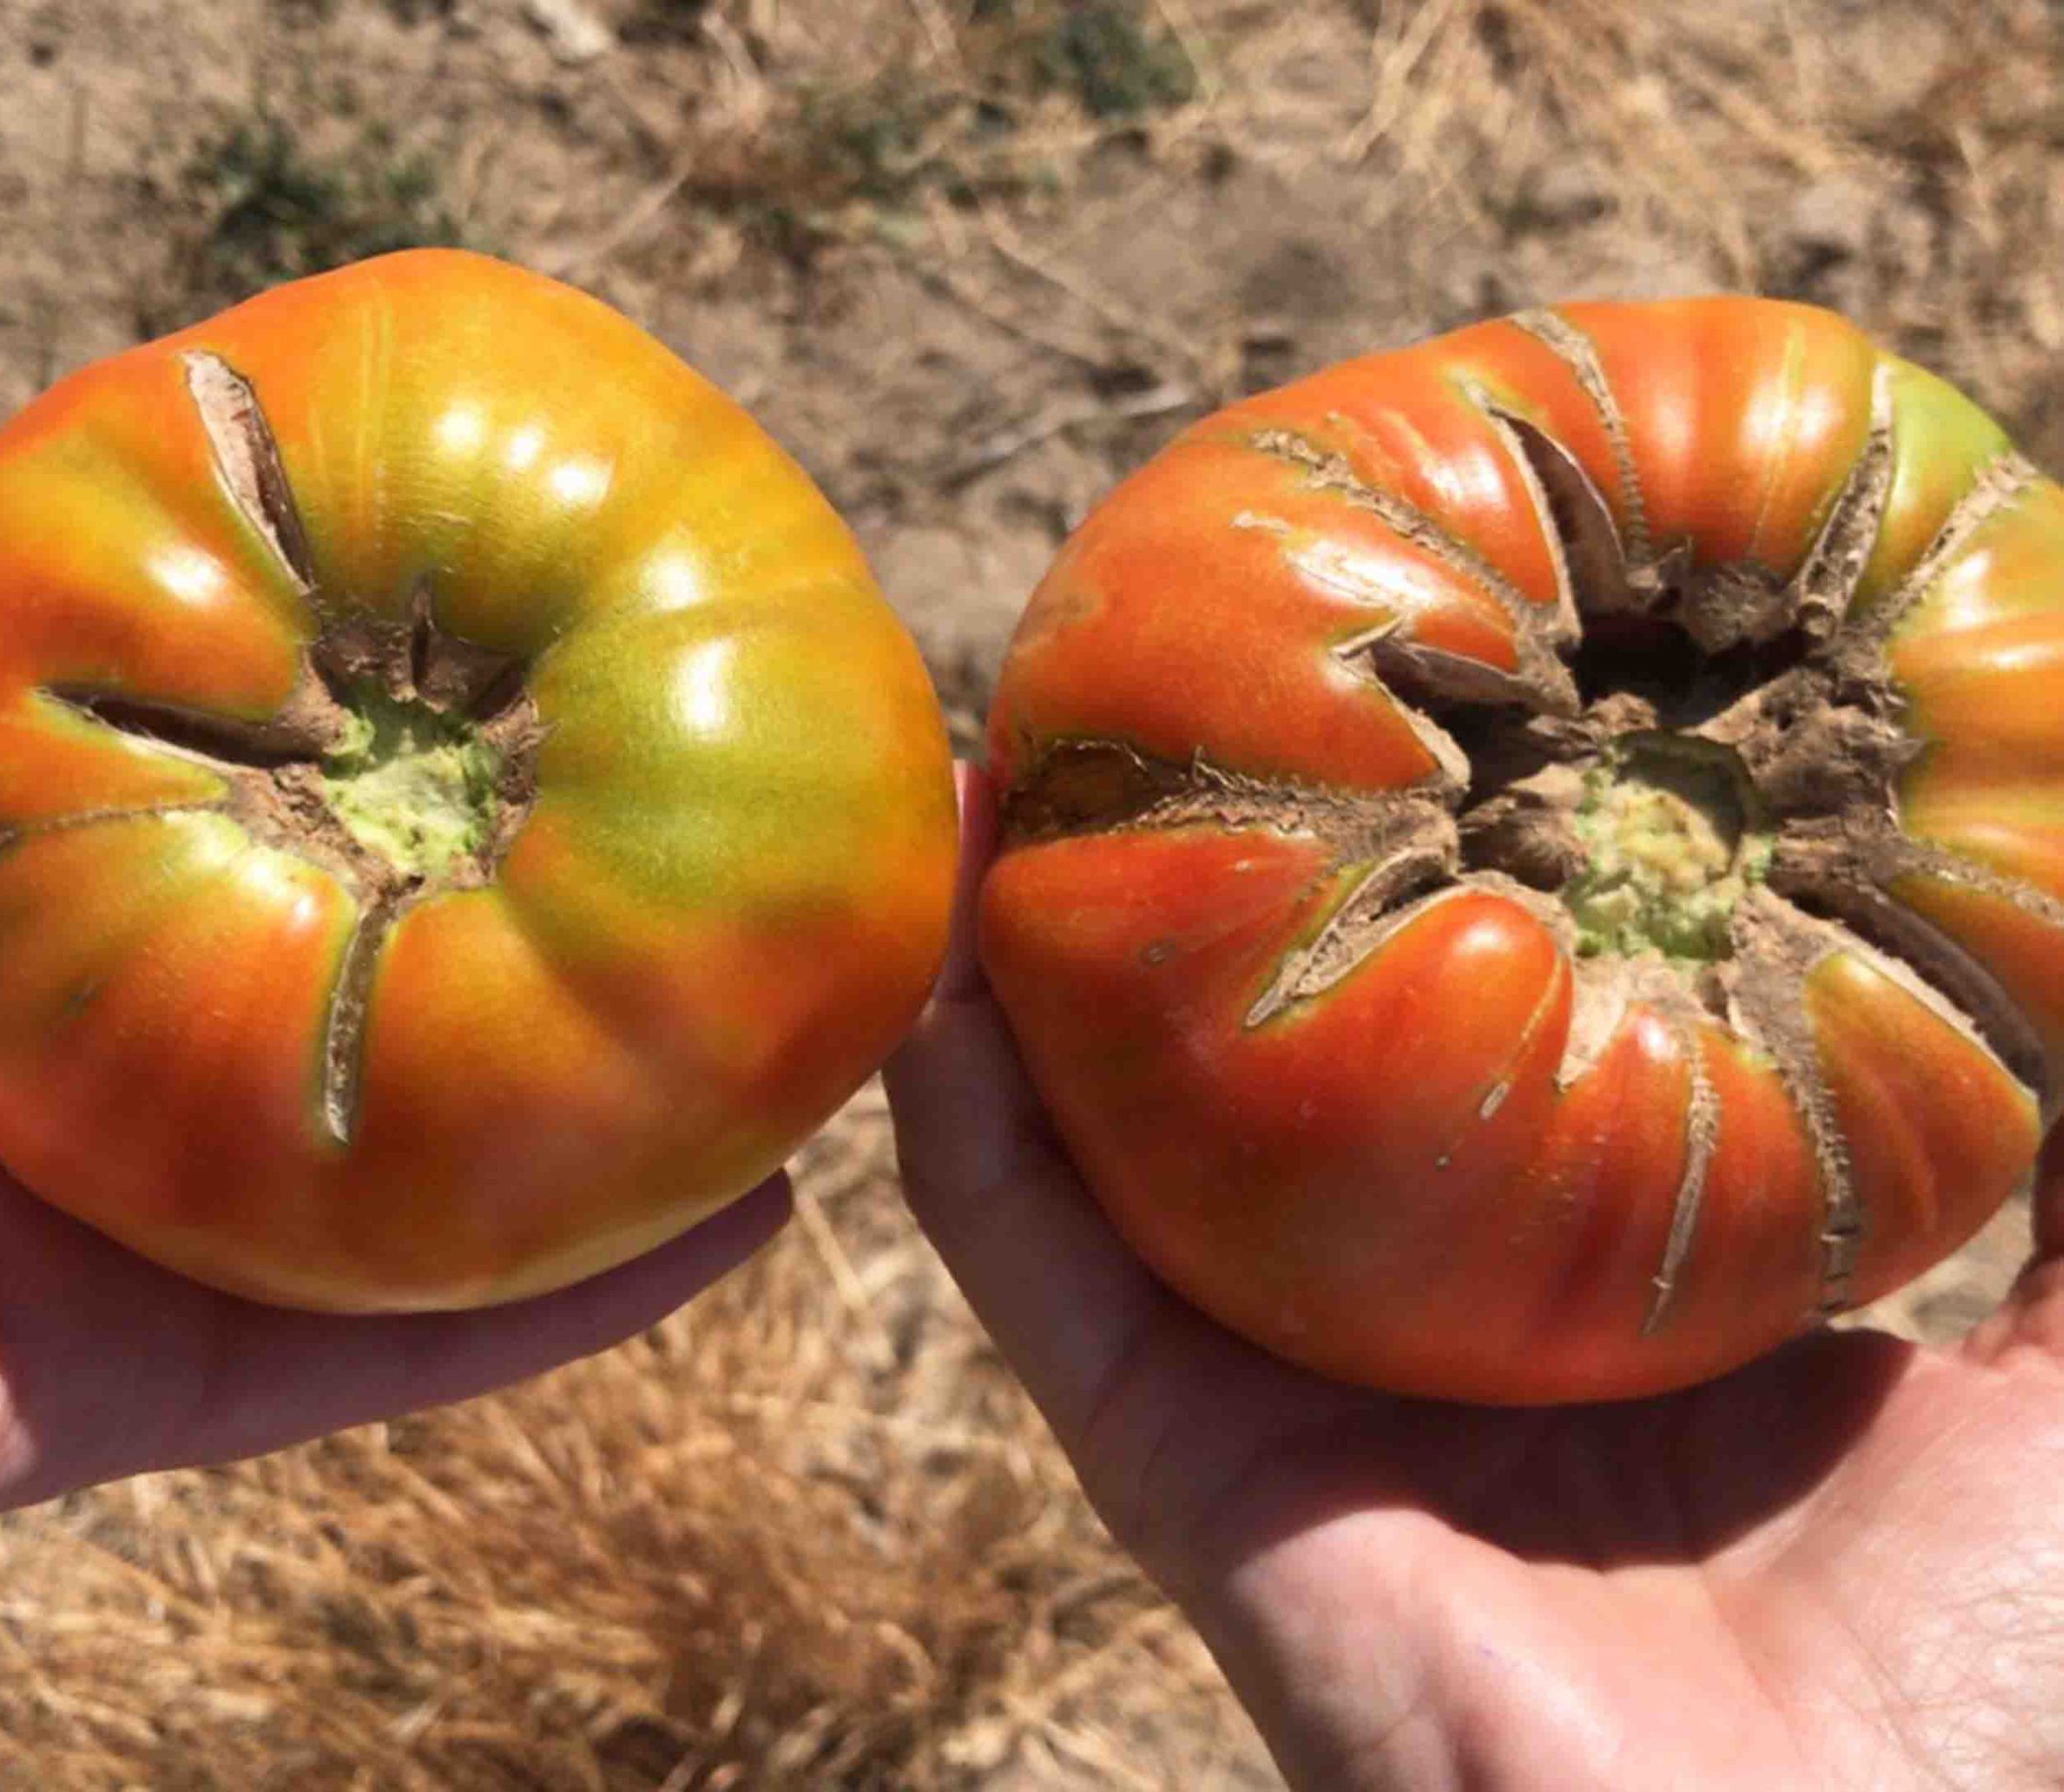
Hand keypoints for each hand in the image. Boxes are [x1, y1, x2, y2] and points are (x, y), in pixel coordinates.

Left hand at [0, 445, 788, 1629]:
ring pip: (382, 1170)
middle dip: (492, 922)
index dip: (336, 730)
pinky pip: (365, 1348)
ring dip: (577, 1118)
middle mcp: (22, 1059)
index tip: (490, 657)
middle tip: (691, 846)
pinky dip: (549, 1301)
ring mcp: (79, 1234)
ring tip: (776, 1038)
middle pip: (313, 983)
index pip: (183, 798)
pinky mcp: (104, 1388)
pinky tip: (728, 1219)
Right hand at [887, 765, 2063, 1789]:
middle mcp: (1414, 1318)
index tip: (1417, 699)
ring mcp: (1281, 1386)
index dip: (1435, 876)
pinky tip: (929, 963)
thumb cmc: (1994, 1673)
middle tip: (1164, 679)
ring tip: (1007, 765)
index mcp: (1595, 1286)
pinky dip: (963, 1123)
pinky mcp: (1179, 1468)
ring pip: (1111, 1144)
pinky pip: (1037, 1272)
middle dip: (1206, 885)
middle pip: (1263, 1070)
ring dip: (1036, 966)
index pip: (1479, 1040)